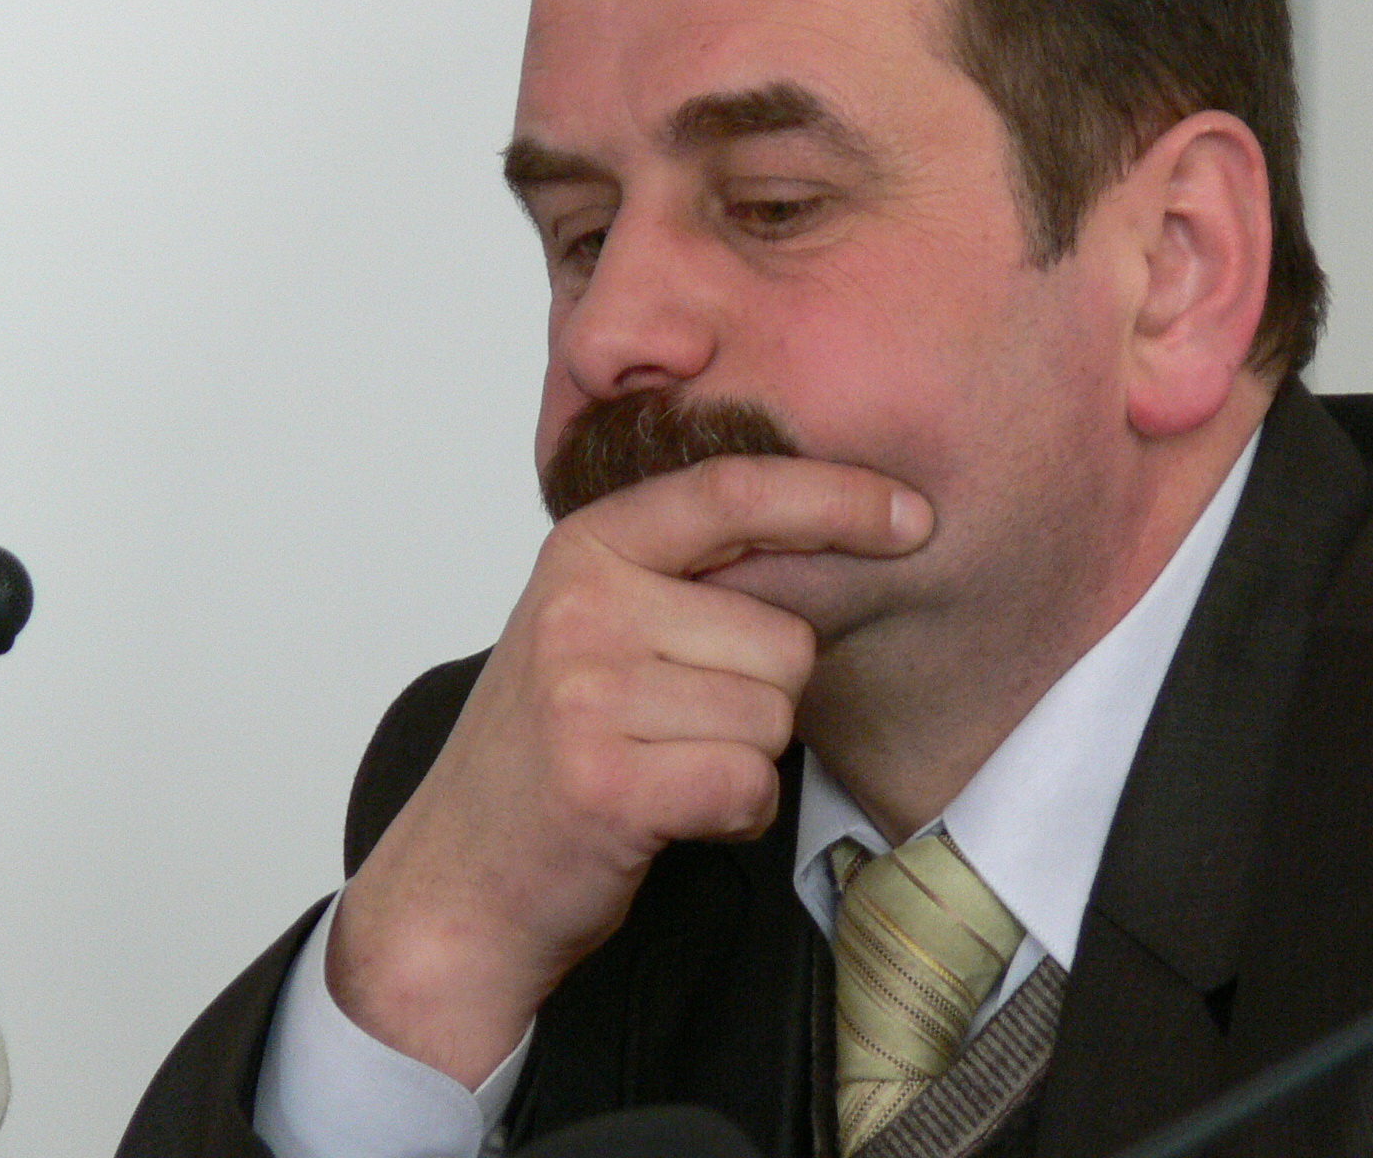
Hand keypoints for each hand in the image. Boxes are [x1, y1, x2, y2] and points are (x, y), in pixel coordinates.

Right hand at [326, 455, 932, 1086]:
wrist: (461, 879)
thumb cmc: (551, 751)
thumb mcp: (598, 628)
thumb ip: (688, 577)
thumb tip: (844, 533)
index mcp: (586, 549)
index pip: (733, 492)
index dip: (837, 498)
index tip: (911, 517)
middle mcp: (581, 607)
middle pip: (783, 638)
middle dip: (764, 698)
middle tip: (677, 730)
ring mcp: (586, 692)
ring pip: (773, 716)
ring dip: (744, 761)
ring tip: (663, 770)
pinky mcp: (606, 782)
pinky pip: (750, 783)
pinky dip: (733, 813)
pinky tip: (669, 814)